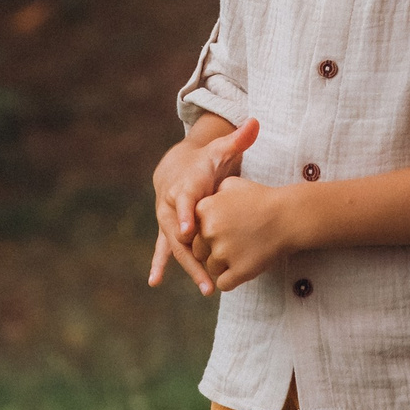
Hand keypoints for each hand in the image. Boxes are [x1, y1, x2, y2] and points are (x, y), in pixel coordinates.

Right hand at [147, 117, 258, 294]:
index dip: (185, 214)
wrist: (178, 167)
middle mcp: (172, 205)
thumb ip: (238, 139)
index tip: (187, 230)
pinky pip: (164, 249)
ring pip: (175, 246)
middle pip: (178, 231)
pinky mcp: (169, 231)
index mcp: (185, 186)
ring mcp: (169, 220)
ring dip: (189, 267)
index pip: (185, 200)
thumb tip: (254, 122)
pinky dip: (159, 264)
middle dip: (191, 252)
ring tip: (205, 287)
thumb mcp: (220, 149)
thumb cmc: (205, 161)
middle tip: (205, 271)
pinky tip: (154, 281)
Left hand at [192, 175, 292, 292]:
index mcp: (204, 210)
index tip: (225, 230)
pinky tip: (245, 267)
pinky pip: (224, 284)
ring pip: (212, 269)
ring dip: (225, 265)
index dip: (207, 233)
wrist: (289, 217)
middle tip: (236, 242)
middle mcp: (209, 231)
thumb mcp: (233, 185)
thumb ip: (211, 194)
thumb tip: (195, 205)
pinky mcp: (238, 271)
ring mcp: (223, 252)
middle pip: (199, 252)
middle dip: (214, 250)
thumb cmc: (262, 199)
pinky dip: (233, 279)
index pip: (191, 232)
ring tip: (245, 251)